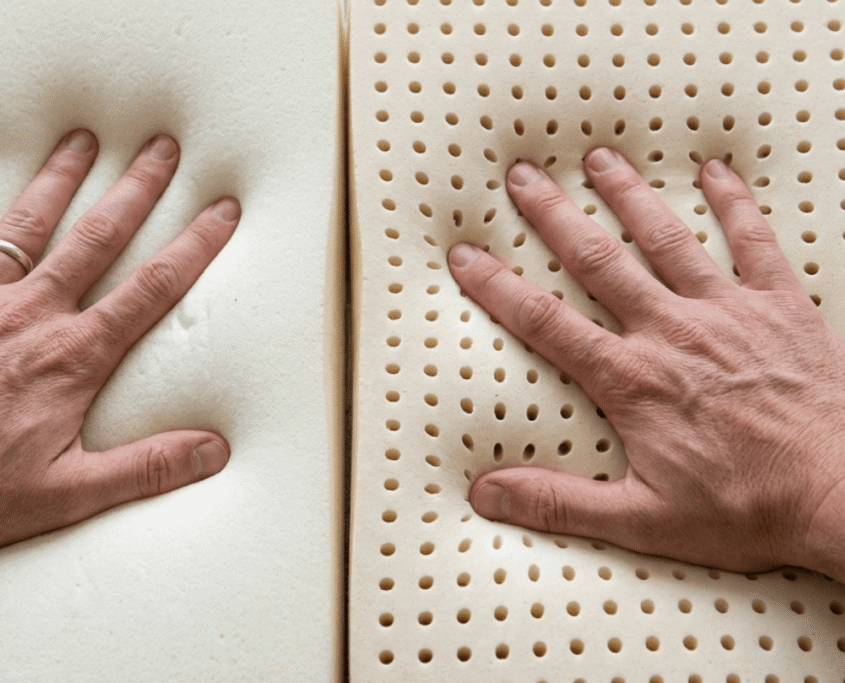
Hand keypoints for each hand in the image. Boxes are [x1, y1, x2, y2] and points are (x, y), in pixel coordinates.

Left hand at [0, 130, 238, 584]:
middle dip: (136, 189)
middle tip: (162, 149)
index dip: (194, 244)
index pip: (151, 288)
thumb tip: (212, 452)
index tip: (220, 210)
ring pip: (28, 223)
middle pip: (96, 237)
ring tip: (84, 141)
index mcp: (71, 357)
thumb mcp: (67, 494)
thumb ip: (147, 468)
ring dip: (60, 177)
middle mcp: (28, 314)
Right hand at [448, 147, 844, 580]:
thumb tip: (485, 492)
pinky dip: (734, 203)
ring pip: (666, 238)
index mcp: (631, 380)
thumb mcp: (642, 520)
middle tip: (522, 175)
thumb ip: (559, 503)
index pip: (545, 322)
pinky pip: (754, 241)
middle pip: (598, 260)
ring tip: (598, 158)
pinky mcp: (781, 305)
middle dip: (554, 214)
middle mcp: (672, 332)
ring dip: (628, 195)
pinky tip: (715, 171)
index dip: (498, 287)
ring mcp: (728, 312)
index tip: (466, 255)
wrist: (843, 496)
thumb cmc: (747, 510)